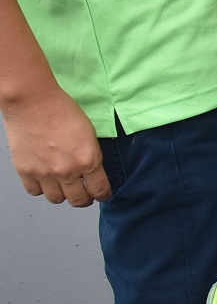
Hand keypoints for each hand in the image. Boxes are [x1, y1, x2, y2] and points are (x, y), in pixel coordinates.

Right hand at [3, 86, 109, 206]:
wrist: (34, 103)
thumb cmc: (63, 111)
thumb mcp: (90, 134)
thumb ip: (91, 155)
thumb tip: (92, 170)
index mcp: (88, 160)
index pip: (100, 190)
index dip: (103, 195)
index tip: (103, 195)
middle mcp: (67, 171)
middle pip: (79, 200)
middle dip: (85, 199)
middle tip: (84, 194)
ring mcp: (45, 173)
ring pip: (57, 199)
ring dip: (62, 195)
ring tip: (64, 187)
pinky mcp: (26, 171)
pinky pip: (35, 192)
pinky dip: (41, 189)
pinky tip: (44, 180)